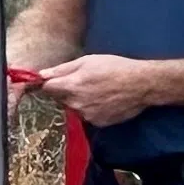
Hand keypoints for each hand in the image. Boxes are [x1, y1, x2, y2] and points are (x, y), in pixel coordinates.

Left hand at [35, 54, 164, 126]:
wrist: (142, 85)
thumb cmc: (115, 68)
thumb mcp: (87, 61)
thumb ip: (62, 69)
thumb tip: (41, 75)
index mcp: (71, 86)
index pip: (47, 89)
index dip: (49, 83)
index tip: (54, 80)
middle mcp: (76, 104)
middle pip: (59, 99)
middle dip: (65, 91)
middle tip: (83, 81)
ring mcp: (87, 116)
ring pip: (73, 108)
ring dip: (78, 101)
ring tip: (96, 90)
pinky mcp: (97, 123)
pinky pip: (86, 115)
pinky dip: (91, 109)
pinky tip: (104, 100)